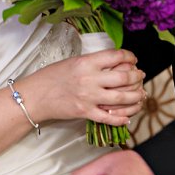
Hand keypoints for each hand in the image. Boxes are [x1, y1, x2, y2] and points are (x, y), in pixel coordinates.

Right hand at [19, 48, 145, 124]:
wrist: (34, 96)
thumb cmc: (51, 77)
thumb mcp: (73, 62)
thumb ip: (94, 63)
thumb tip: (116, 62)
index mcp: (86, 62)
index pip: (116, 56)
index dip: (130, 56)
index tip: (133, 59)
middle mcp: (90, 79)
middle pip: (125, 77)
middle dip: (137, 76)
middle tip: (140, 76)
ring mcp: (89, 97)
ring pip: (122, 98)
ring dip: (136, 96)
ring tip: (140, 94)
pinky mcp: (86, 112)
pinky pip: (109, 117)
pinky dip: (121, 118)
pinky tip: (128, 117)